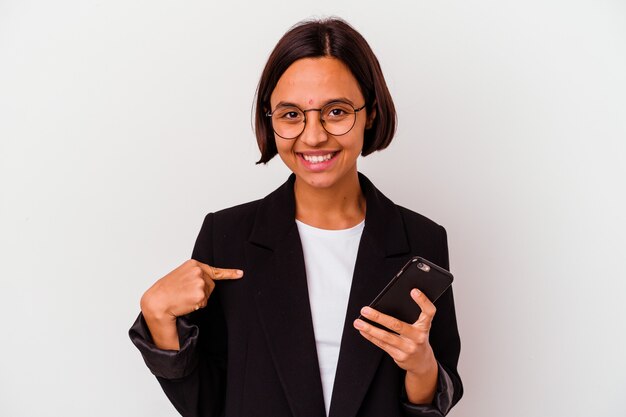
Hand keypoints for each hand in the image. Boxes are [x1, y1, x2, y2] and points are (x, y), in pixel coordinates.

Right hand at [140, 260, 242, 349]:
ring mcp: (200, 282)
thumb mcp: (181, 275)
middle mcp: (198, 271)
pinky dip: (196, 305)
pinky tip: (185, 303)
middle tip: (185, 294)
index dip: (230, 273)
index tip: (240, 273)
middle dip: (202, 291)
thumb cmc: (166, 290)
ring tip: (183, 297)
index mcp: (193, 264)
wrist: (157, 301)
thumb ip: (194, 275)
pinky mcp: (201, 294)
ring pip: (207, 294)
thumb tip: (206, 281)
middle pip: (211, 285)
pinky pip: (204, 303)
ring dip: (198, 298)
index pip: (215, 270)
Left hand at [353, 288, 437, 402]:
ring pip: (386, 336)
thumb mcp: (419, 327)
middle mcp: (419, 337)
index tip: (413, 290)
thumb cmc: (417, 338)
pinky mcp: (400, 356)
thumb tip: (385, 304)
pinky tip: (363, 330)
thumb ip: (409, 316)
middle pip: (397, 325)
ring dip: (370, 328)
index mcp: (425, 326)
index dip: (423, 301)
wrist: (422, 362)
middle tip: (365, 310)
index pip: (429, 312)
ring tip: (358, 322)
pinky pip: (382, 345)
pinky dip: (371, 336)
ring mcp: (409, 348)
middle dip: (378, 317)